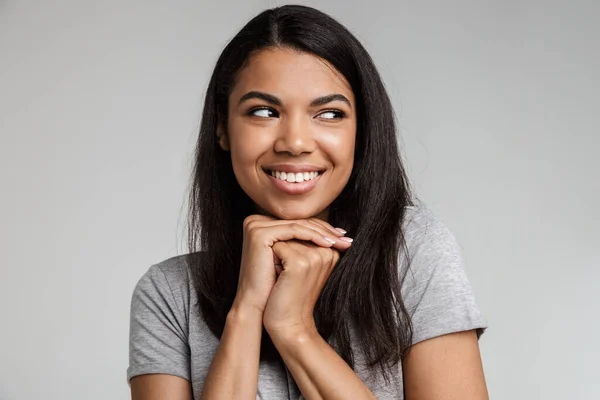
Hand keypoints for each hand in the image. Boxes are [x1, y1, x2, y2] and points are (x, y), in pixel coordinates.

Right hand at [232, 215, 351, 314]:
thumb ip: (308, 240)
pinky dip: (313, 235)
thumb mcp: (294, 257)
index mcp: (261, 224)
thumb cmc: (277, 285)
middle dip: (325, 231)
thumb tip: (341, 231)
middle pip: (298, 222)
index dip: (321, 229)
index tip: (343, 237)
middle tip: (346, 238)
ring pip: (297, 225)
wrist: (258, 306)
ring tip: (340, 242)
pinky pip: (292, 230)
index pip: (297, 222)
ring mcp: (255, 225)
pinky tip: (328, 244)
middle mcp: (255, 220)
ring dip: (322, 233)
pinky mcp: (258, 233)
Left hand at [262, 239, 342, 338]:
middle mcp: (327, 252)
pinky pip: (278, 247)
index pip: (305, 230)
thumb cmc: (292, 295)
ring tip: (285, 277)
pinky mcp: (299, 263)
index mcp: (332, 252)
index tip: (293, 271)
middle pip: (295, 231)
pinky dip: (272, 259)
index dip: (291, 245)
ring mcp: (314, 257)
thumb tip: (293, 223)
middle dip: (285, 247)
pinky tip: (280, 278)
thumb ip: (303, 244)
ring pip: (285, 237)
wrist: (289, 324)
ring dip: (278, 254)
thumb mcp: (301, 267)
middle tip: (287, 275)